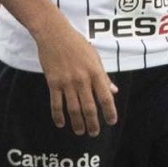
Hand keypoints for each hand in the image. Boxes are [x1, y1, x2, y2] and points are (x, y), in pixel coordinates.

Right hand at [35, 12, 118, 134]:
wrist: (54, 33)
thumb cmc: (76, 43)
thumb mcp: (95, 57)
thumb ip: (104, 76)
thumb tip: (113, 91)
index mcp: (95, 72)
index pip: (105, 97)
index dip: (110, 112)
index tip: (111, 122)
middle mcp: (82, 79)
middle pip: (89, 107)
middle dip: (93, 123)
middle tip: (94, 133)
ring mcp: (67, 82)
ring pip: (73, 109)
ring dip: (77, 123)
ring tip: (80, 132)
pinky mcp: (53, 82)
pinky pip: (56, 103)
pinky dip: (58, 115)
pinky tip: (61, 123)